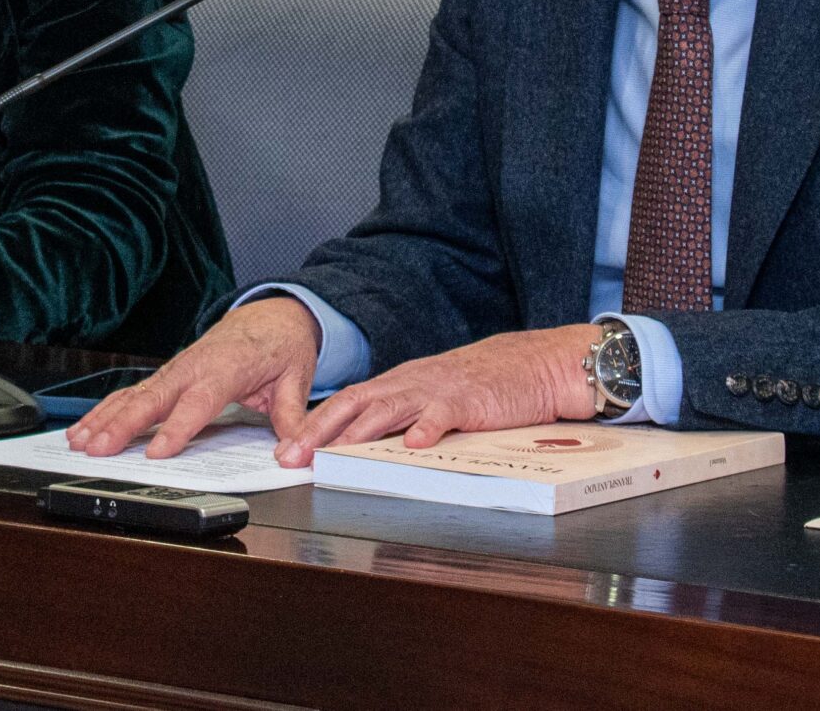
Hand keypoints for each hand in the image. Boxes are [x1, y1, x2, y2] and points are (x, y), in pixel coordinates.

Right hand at [65, 295, 321, 459]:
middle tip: (99, 449)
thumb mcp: (297, 379)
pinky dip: (105, 410)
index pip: (197, 402)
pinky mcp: (166, 376)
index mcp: (225, 368)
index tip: (157, 452)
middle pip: (153, 399)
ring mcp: (175, 370)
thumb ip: (293, 419)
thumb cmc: (281, 346)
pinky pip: (131, 394)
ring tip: (80, 441)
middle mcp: (192, 367)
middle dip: (122, 426)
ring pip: (134, 396)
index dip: (176, 428)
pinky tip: (85, 427)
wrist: (272, 313)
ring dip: (104, 419)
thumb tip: (294, 453)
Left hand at [275, 324, 599, 465]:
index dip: (313, 426)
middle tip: (292, 457)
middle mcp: (411, 383)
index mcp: (400, 384)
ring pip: (389, 408)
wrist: (533, 364)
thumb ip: (402, 418)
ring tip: (334, 454)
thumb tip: (363, 446)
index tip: (286, 450)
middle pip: (354, 404)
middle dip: (318, 431)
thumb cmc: (482, 385)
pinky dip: (426, 428)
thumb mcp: (433, 399)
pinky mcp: (469, 401)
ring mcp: (438, 390)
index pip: (346, 403)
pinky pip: (444, 414)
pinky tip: (412, 445)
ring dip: (358, 433)